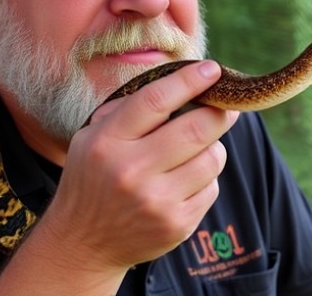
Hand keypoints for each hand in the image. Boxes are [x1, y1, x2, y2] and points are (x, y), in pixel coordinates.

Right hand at [0, 60, 237, 292]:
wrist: (83, 243)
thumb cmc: (93, 178)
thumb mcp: (92, 137)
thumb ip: (127, 108)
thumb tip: (179, 81)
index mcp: (107, 142)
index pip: (156, 100)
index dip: (190, 80)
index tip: (212, 69)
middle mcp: (131, 171)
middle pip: (196, 128)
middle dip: (220, 112)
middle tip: (228, 106)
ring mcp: (156, 201)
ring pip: (212, 158)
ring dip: (213, 147)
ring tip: (196, 149)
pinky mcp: (177, 225)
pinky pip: (212, 188)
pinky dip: (206, 179)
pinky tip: (184, 182)